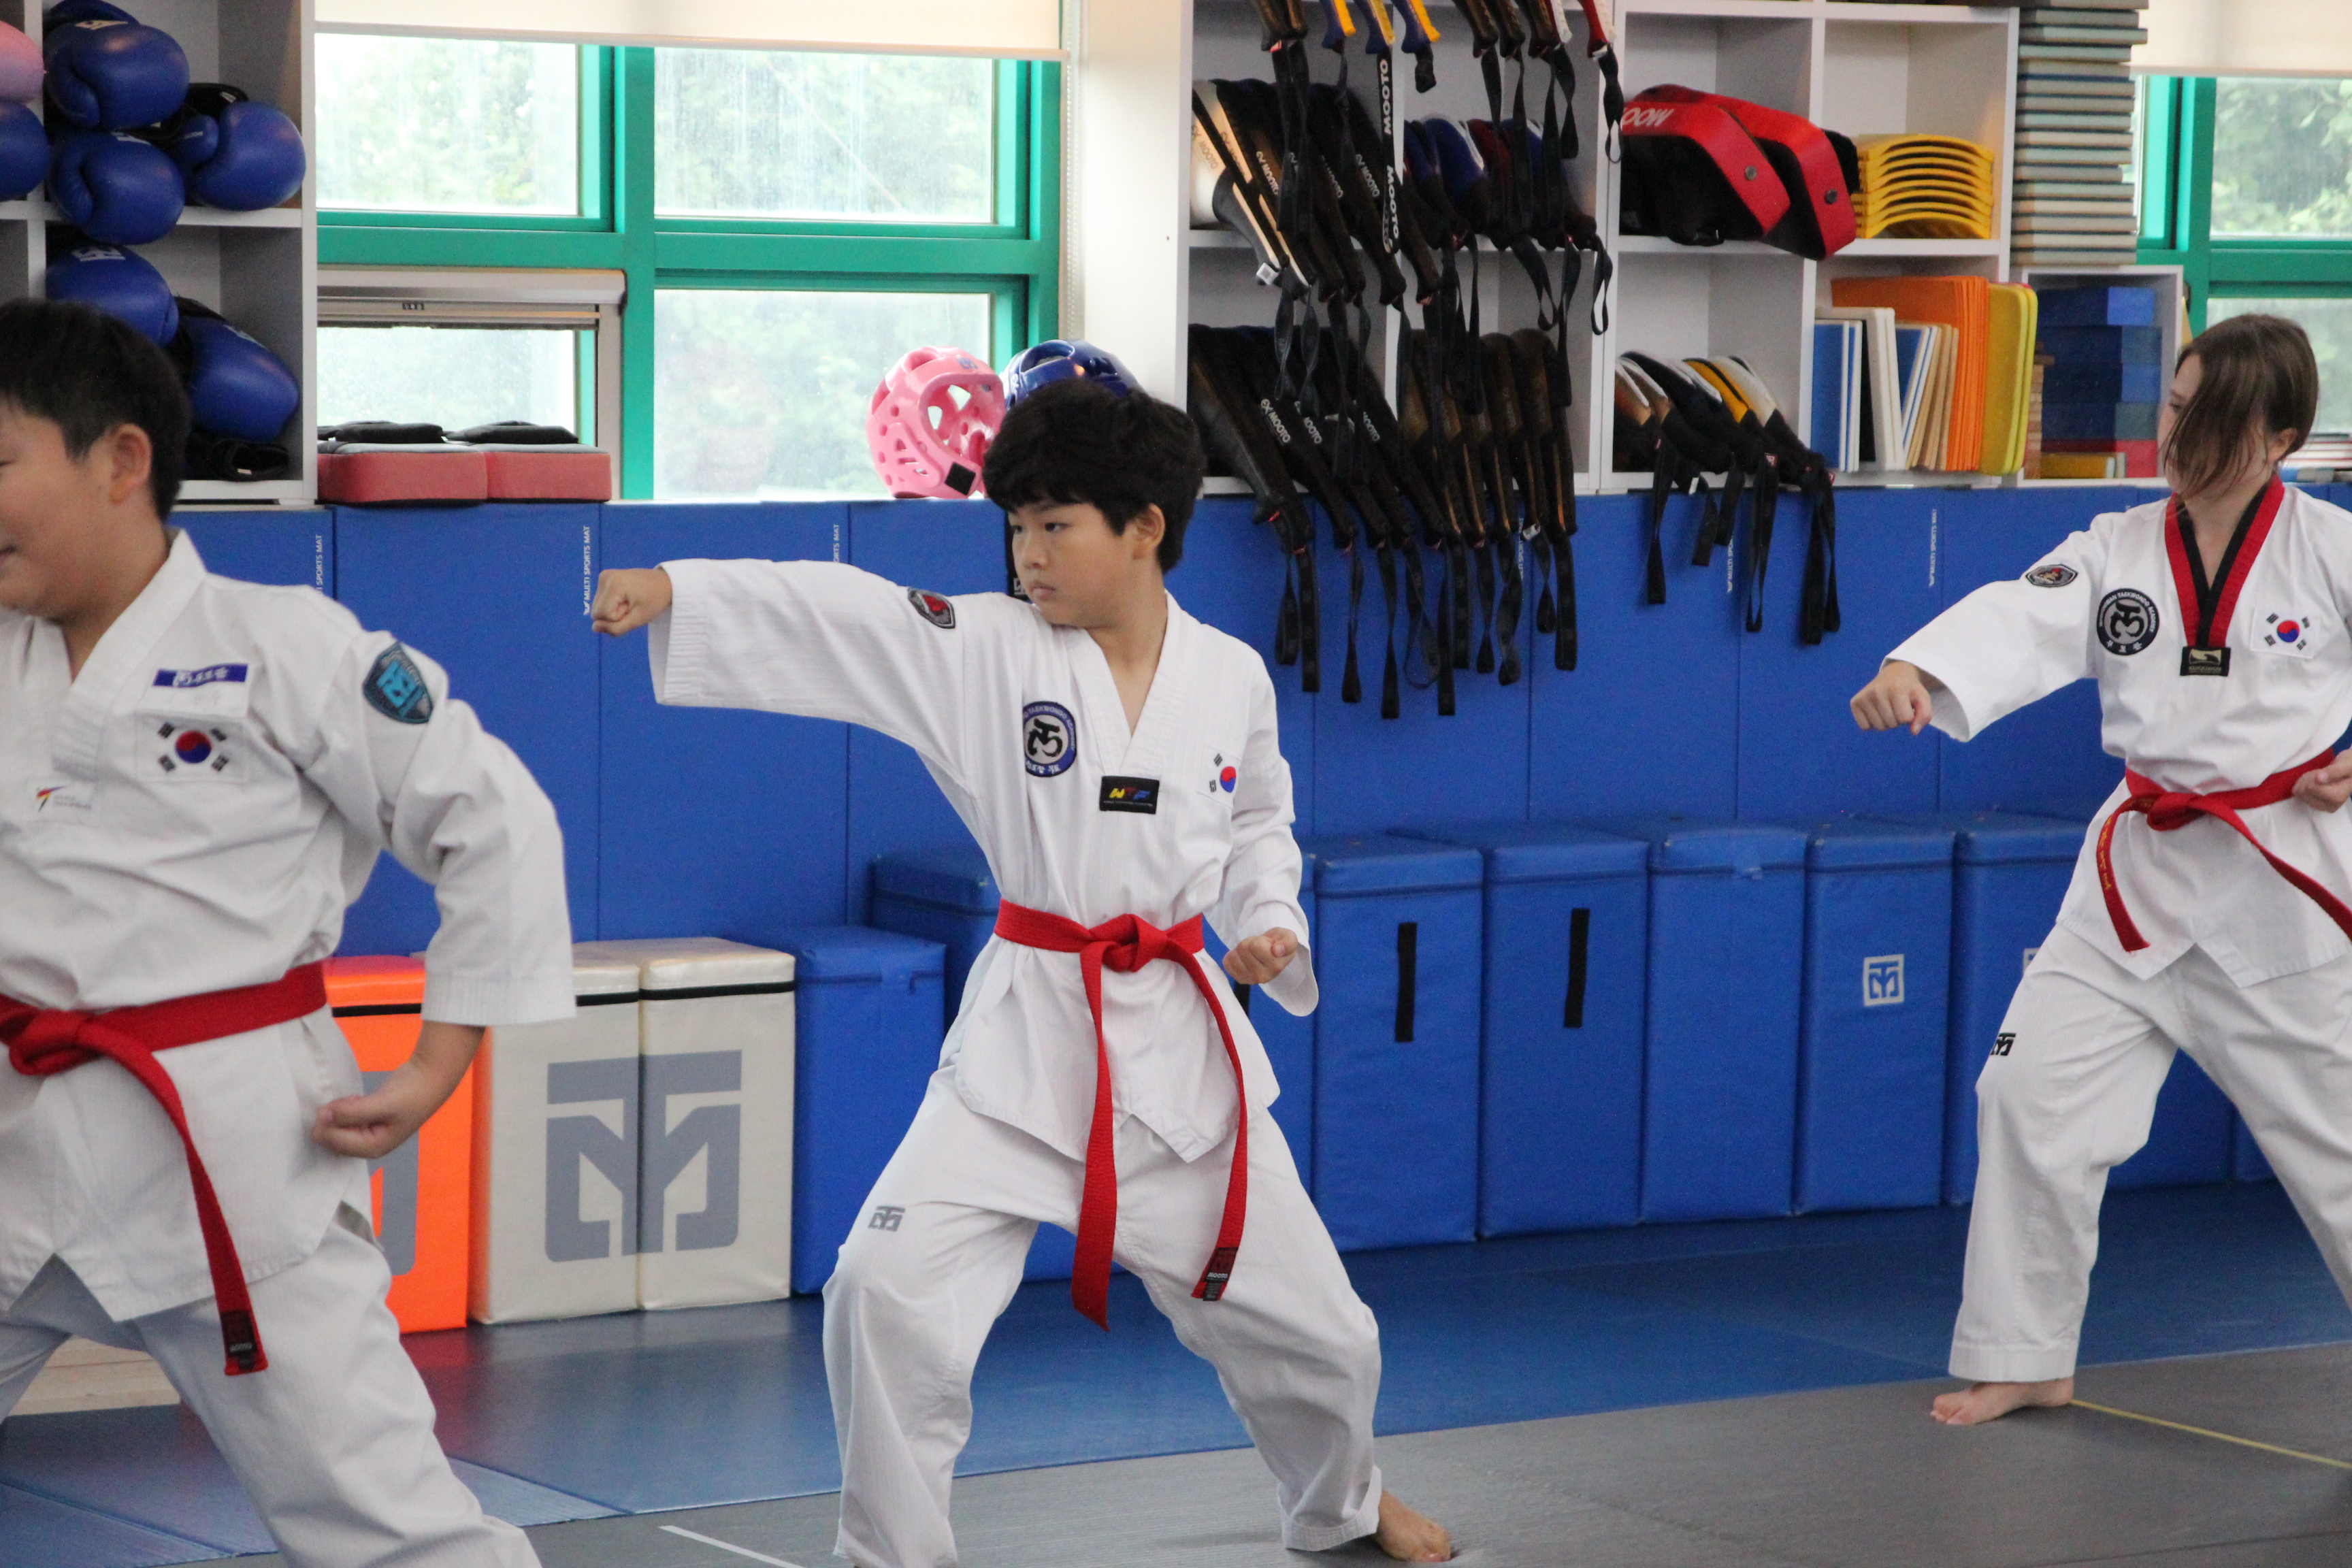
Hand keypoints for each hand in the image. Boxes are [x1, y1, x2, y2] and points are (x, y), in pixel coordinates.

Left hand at [311, 1021, 481, 1160]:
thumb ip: (351, 1112)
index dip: (325, 1125)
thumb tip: (323, 1116)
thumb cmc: (410, 1094)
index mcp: (372, 1148)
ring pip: (338, 1129)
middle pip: (334, 1140)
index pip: (335, 1143)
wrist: (430, 1077)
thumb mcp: (381, 1104)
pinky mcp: (368, 1121)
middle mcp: (368, 1146)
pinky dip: (344, 1110)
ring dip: (338, 1114)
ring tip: (353, 1098)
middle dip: (331, 1121)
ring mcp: (368, 1134)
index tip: (328, 1105)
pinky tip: (355, 1099)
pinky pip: (345, 1121)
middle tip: (344, 1100)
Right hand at [592, 567, 672, 635]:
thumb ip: (616, 628)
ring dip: (613, 610)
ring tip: (630, 601)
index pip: (601, 615)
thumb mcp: (638, 619)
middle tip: (632, 606)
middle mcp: (605, 577)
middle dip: (613, 615)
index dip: (617, 619)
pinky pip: (601, 601)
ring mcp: (604, 576)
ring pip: (598, 608)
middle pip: (596, 612)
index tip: (633, 609)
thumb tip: (594, 627)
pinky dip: (612, 604)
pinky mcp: (605, 577)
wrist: (664, 582)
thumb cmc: (654, 601)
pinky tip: (626, 597)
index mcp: (614, 585)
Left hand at [1222, 928, 1298, 985]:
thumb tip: (1277, 950)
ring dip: (1241, 949)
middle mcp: (1264, 977)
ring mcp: (1251, 980)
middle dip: (1250, 943)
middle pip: (1244, 948)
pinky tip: (1243, 958)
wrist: (1273, 954)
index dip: (1260, 940)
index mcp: (1277, 966)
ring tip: (1252, 952)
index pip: (1256, 946)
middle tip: (1259, 947)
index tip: (1269, 944)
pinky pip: (1227, 963)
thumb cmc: (1280, 944)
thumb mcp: (1288, 937)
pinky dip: (1232, 956)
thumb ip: (1288, 942)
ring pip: (1234, 955)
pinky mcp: (1240, 980)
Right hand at [1851, 659, 1938, 735]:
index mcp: (1896, 689)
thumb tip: (1913, 732)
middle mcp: (1877, 691)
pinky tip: (1876, 711)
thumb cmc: (1909, 690)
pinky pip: (1865, 727)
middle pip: (1892, 724)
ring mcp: (1864, 697)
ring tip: (1888, 707)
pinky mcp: (1854, 702)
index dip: (1909, 716)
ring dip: (1886, 722)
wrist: (1894, 674)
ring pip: (1879, 727)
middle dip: (1898, 719)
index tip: (1907, 704)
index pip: (1905, 719)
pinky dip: (1872, 723)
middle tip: (1897, 705)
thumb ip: (1924, 715)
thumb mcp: (1923, 698)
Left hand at [2295, 754, 2351, 813]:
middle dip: (2309, 778)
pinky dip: (2303, 785)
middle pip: (2303, 791)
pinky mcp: (2316, 805)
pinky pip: (2298, 795)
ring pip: (2299, 793)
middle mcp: (2330, 806)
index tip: (2323, 771)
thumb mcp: (2346, 764)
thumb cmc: (2350, 765)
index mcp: (2338, 797)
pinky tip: (2314, 781)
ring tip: (2319, 776)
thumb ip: (2335, 771)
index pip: (2311, 788)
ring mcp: (2322, 807)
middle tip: (2321, 772)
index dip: (2313, 776)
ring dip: (2306, 781)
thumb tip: (2319, 779)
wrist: (2351, 769)